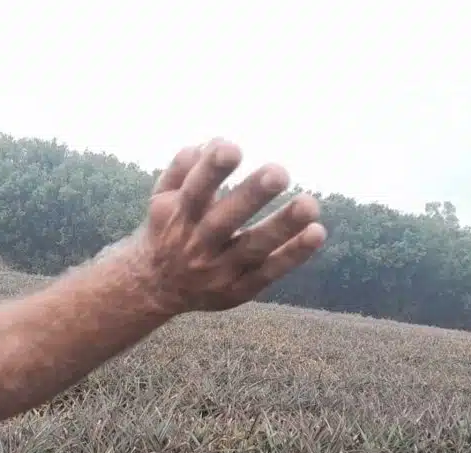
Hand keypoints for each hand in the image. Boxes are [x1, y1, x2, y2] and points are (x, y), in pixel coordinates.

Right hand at [131, 138, 326, 314]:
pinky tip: (316, 232)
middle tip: (279, 172)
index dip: (211, 170)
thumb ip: (183, 169)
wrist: (154, 286)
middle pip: (224, 221)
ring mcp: (217, 270)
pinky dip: (293, 255)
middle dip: (251, 197)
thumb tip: (214, 142)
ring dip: (281, 227)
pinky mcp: (236, 290)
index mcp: (175, 216)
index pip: (194, 191)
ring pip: (252, 248)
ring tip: (310, 204)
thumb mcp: (162, 196)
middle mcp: (195, 245)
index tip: (232, 148)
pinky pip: (268, 272)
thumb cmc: (167, 228)